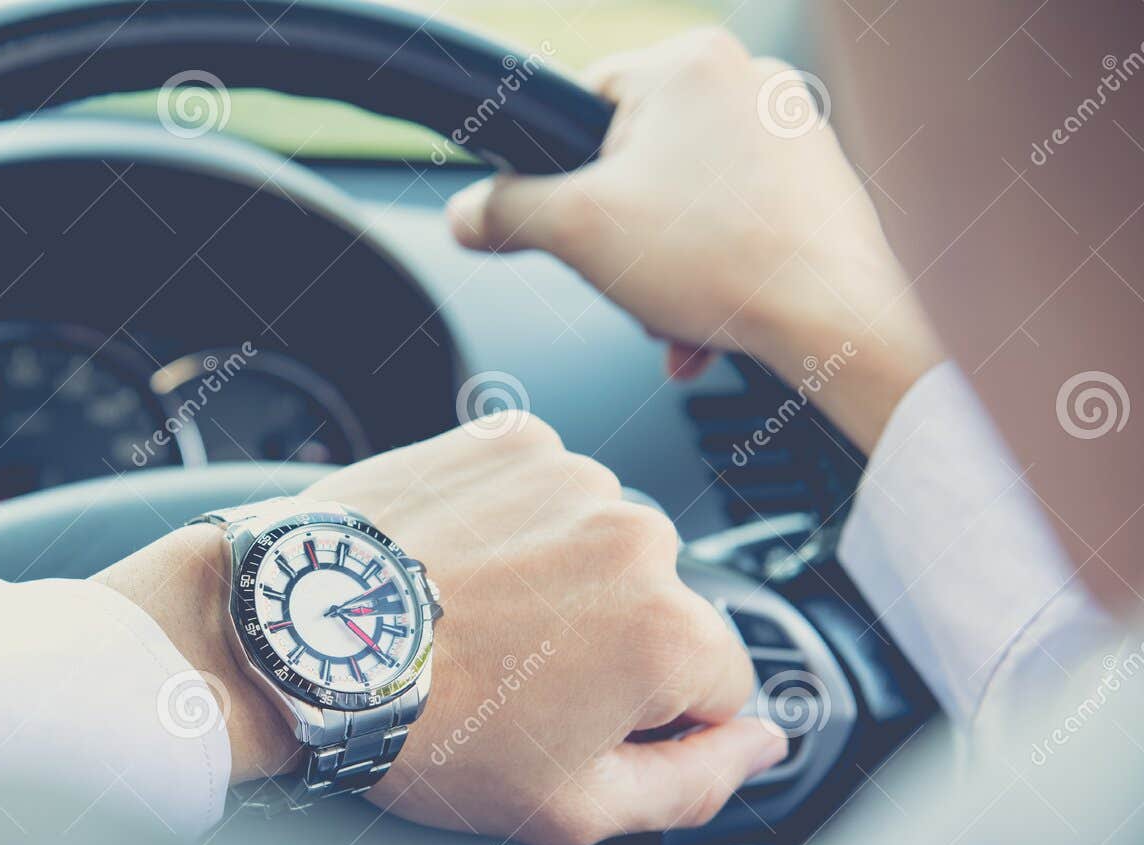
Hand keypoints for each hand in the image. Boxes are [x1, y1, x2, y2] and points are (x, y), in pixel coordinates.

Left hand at [100, 418, 784, 844]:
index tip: (574, 721)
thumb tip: (760, 744)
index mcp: (669, 632)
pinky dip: (513, 525)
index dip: (650, 720)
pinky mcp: (510, 437)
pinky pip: (544, 491)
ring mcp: (571, 476)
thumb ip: (693, 783)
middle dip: (604, 644)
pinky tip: (457, 569)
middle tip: (509, 678)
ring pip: (600, 544)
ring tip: (471, 621)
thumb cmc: (420, 730)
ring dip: (558, 579)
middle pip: (660, 606)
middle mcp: (636, 535)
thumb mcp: (568, 808)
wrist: (295, 640)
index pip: (720, 684)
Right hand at [446, 28, 943, 452]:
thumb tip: (466, 213)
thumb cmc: (724, 261)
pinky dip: (712, 275)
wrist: (836, 320)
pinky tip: (709, 322)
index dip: (561, 177)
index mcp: (687, 63)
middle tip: (629, 281)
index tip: (570, 224)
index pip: (581, 106)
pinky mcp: (816, 182)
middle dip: (621, 242)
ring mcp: (790, 129)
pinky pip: (734, 224)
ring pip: (685, 204)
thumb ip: (504, 213)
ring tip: (676, 315)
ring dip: (663, 272)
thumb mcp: (575, 233)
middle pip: (634, 165)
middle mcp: (747, 79)